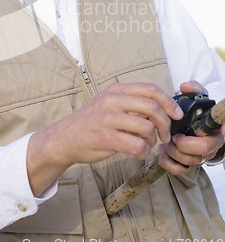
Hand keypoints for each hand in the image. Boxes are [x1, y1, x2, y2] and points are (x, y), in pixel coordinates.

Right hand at [27, 82, 182, 195]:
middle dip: (165, 124)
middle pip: (152, 107)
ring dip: (153, 140)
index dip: (169, 101)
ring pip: (147, 127)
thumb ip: (131, 103)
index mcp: (116, 90)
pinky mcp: (106, 137)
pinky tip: (138, 153)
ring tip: (146, 144)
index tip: (177, 114)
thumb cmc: (91, 122)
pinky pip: (137, 145)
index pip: (150, 89)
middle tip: (164, 135)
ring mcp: (108, 119)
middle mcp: (112, 100)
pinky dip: (143, 152)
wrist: (64, 138)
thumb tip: (161, 108)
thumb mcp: (108, 103)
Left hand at [158, 81, 224, 174]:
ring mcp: (199, 156)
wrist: (189, 126)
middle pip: (204, 150)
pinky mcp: (187, 164)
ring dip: (174, 152)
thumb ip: (193, 90)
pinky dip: (168, 163)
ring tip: (165, 143)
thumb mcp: (197, 99)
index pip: (223, 131)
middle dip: (185, 145)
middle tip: (174, 137)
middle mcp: (211, 144)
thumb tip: (186, 86)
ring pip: (190, 162)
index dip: (221, 131)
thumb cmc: (194, 113)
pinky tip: (162, 153)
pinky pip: (179, 169)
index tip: (215, 130)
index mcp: (215, 129)